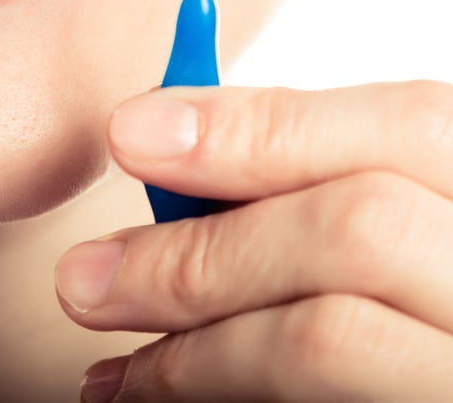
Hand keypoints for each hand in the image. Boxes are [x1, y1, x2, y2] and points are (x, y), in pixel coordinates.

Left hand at [56, 81, 452, 401]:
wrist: (415, 374)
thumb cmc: (406, 310)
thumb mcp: (389, 228)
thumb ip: (305, 187)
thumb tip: (161, 138)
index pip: (408, 124)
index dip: (255, 123)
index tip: (128, 132)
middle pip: (358, 226)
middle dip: (199, 249)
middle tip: (83, 279)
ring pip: (329, 334)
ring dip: (191, 346)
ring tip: (116, 374)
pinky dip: (211, 397)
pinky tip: (157, 399)